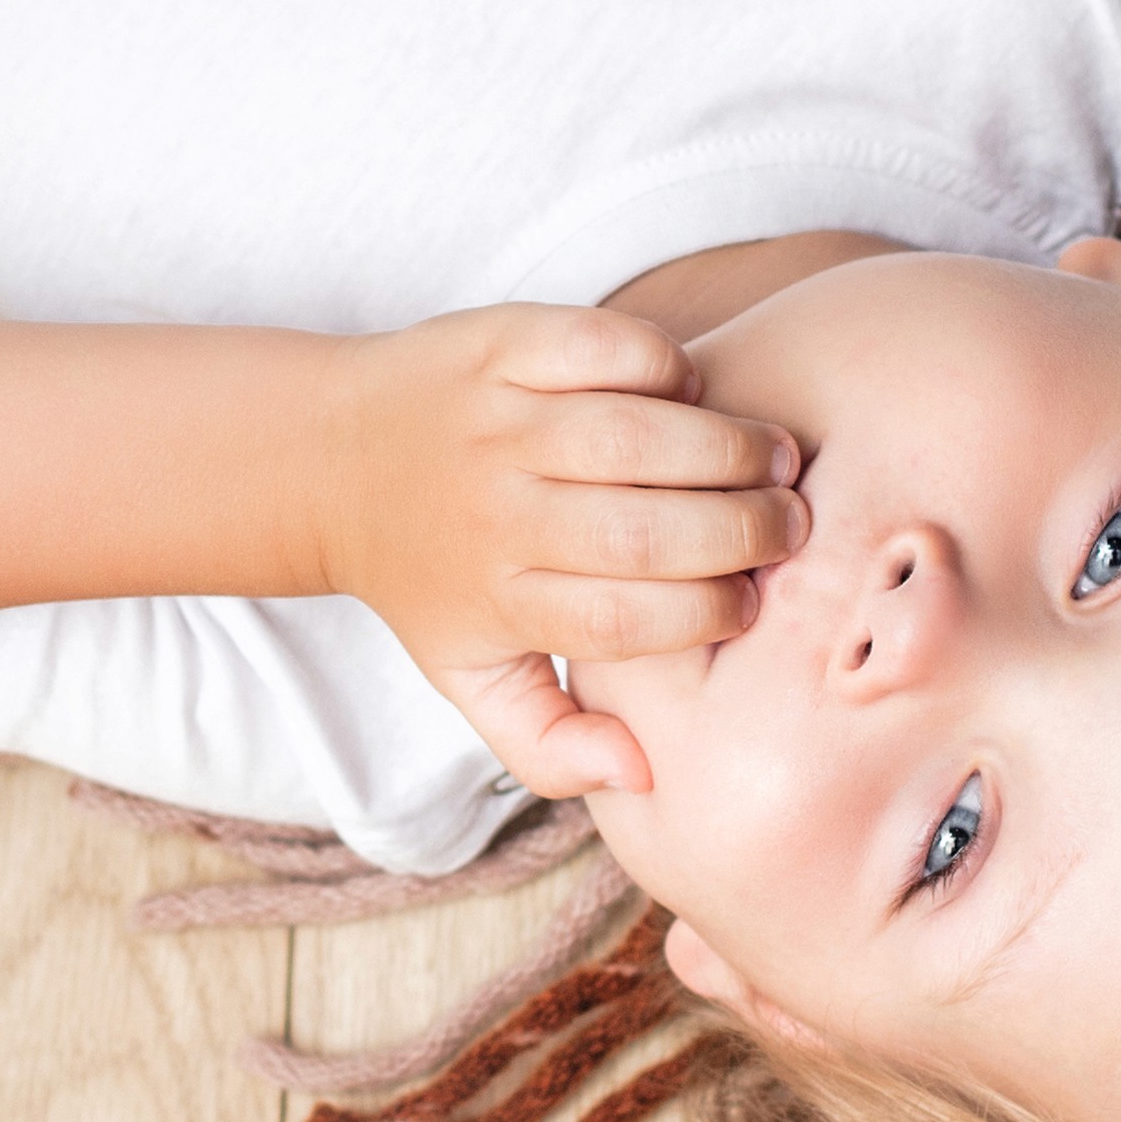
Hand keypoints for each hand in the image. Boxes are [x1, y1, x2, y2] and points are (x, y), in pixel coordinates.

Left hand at [305, 303, 807, 799]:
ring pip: (634, 437)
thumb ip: (549, 744)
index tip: (748, 605)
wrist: (330, 457)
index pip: (625, 622)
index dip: (708, 615)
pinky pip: (604, 348)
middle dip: (744, 531)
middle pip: (642, 532)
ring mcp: (495, 424)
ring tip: (775, 459)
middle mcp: (494, 514)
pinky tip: (691, 393)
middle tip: (790, 524)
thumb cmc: (429, 575)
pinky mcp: (500, 344)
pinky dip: (665, 365)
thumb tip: (642, 776)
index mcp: (496, 600)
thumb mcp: (471, 674)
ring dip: (728, 448)